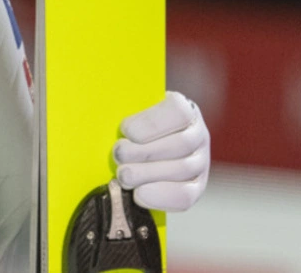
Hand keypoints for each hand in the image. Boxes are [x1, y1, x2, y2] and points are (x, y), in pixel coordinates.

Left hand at [113, 91, 209, 211]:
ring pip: (182, 169)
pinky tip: (138, 194)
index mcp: (184, 109)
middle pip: (181, 144)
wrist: (141, 152)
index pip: (178, 112)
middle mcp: (198, 134)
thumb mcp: (131, 112)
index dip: (151, 123)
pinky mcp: (196, 188)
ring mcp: (200, 162)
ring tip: (123, 175)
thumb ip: (124, 108)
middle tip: (118, 154)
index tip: (125, 130)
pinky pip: (185, 196)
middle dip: (143, 152)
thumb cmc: (132, 128)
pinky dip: (160, 197)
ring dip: (146, 174)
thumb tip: (100, 104)